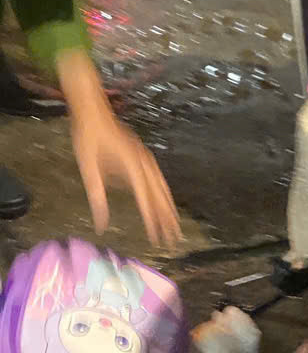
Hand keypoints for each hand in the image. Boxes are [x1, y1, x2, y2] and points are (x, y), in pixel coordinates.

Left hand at [72, 108, 181, 246]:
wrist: (94, 113)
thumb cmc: (88, 140)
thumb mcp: (88, 170)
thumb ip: (97, 197)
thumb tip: (100, 224)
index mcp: (132, 168)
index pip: (146, 200)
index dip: (152, 220)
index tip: (157, 238)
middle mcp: (144, 165)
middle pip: (160, 196)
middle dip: (167, 218)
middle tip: (174, 238)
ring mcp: (147, 159)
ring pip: (162, 188)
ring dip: (169, 207)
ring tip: (174, 224)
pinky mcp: (144, 157)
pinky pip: (159, 179)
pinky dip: (164, 194)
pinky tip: (165, 201)